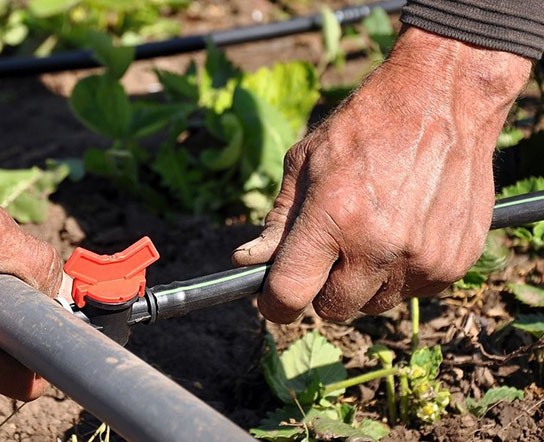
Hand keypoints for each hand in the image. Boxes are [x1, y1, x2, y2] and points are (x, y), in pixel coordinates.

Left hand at [233, 27, 530, 322]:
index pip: (290, 293)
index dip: (275, 302)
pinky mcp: (454, 263)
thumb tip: (248, 262)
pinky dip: (402, 272)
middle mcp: (380, 245)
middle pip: (334, 309)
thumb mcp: (305, 162)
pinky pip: (414, 293)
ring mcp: (422, 258)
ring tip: (372, 232)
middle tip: (331, 251)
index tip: (274, 297)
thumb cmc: (366, 126)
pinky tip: (405, 230)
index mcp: (335, 216)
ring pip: (375, 304)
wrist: (445, 97)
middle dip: (324, 287)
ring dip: (365, 282)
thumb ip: (278, 221)